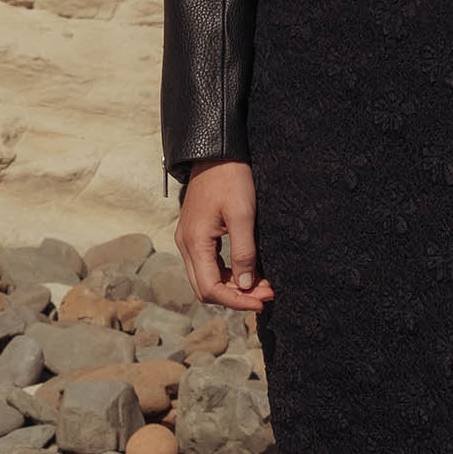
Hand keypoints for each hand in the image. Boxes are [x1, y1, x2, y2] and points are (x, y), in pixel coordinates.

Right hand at [175, 159, 275, 312]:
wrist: (215, 152)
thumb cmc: (230, 179)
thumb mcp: (243, 215)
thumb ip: (244, 252)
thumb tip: (246, 286)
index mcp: (195, 242)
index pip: (210, 289)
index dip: (237, 301)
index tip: (262, 301)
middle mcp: (186, 245)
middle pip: (205, 289)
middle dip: (236, 297)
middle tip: (266, 294)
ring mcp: (188, 239)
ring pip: (207, 278)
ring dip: (233, 286)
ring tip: (263, 285)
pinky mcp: (196, 234)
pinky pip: (208, 265)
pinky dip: (228, 274)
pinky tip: (249, 271)